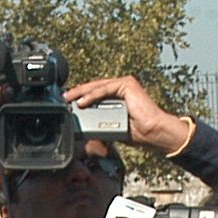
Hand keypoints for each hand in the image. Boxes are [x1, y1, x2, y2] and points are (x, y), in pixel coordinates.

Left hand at [64, 75, 192, 158]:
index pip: (96, 93)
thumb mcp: (112, 127)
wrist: (153, 132)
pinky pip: (105, 89)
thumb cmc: (139, 132)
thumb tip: (86, 128)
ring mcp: (124, 84)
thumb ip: (100, 123)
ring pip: (98, 86)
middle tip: (64, 99)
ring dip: (81, 93)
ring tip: (69, 99)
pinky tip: (82, 101)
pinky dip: (92, 95)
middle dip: (78, 93)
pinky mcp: (127, 84)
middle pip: (95, 87)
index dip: (81, 97)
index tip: (69, 104)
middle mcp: (121, 87)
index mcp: (119, 96)